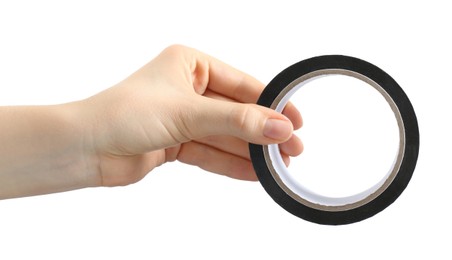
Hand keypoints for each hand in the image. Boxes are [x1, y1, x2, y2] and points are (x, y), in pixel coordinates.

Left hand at [82, 45, 302, 185]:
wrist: (85, 148)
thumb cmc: (124, 114)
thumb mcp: (189, 112)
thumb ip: (237, 121)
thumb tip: (279, 127)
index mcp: (190, 65)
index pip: (241, 84)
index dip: (270, 104)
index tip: (295, 121)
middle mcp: (188, 89)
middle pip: (236, 112)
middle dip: (263, 132)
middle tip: (292, 148)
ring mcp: (183, 118)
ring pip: (225, 136)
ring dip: (250, 151)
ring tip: (278, 166)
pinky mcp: (176, 143)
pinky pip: (211, 153)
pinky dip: (232, 163)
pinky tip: (255, 173)